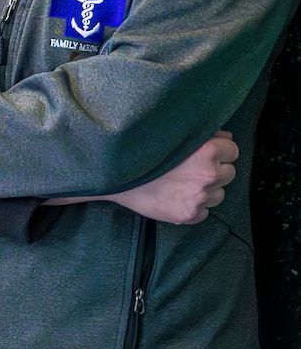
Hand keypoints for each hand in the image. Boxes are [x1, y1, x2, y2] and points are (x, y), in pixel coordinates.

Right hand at [109, 131, 237, 224]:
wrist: (116, 177)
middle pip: (229, 173)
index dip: (220, 150)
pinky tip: (178, 197)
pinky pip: (205, 211)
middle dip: (216, 170)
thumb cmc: (142, 153)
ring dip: (208, 190)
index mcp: (206, 151)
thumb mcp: (172, 134)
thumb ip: (202, 134)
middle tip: (193, 168)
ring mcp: (200, 198)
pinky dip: (196, 206)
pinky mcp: (191, 215)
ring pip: (220, 194)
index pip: (233, 150)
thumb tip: (226, 137)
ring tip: (184, 183)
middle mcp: (208, 175)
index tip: (206, 153)